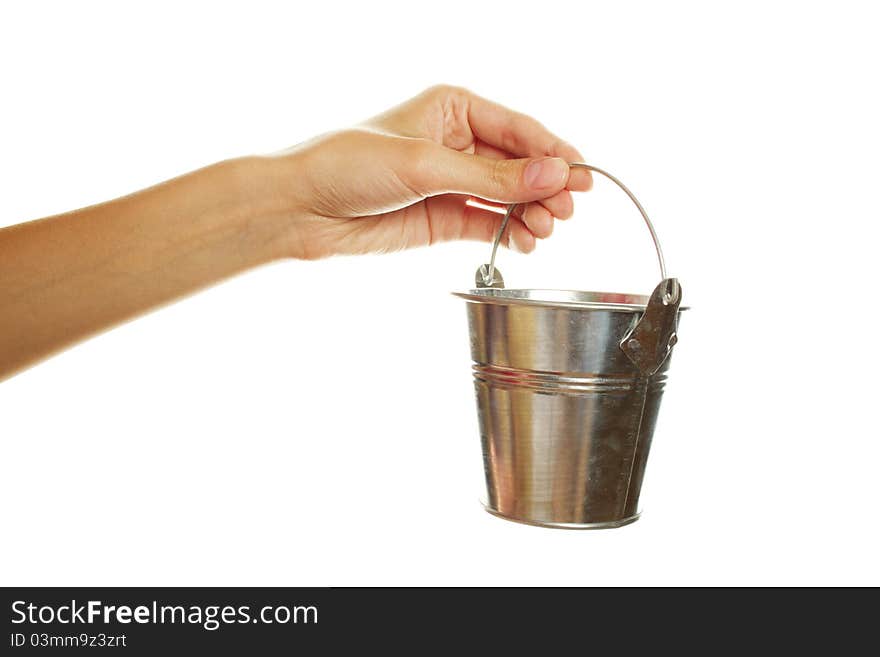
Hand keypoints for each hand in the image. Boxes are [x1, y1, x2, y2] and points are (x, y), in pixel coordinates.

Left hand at [271, 85, 591, 258]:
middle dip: (546, 187)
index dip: (553, 153)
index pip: (518, 129)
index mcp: (453, 109)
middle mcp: (457, 143)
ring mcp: (452, 183)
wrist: (303, 208)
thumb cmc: (349, 164)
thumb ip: (490, 178)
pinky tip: (526, 241)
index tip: (581, 176)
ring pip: (508, 198)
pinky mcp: (443, 217)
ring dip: (531, 213)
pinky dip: (511, 233)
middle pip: (519, 166)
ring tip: (546, 230)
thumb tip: (552, 175)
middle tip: (566, 210)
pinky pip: (488, 223)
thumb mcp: (425, 165)